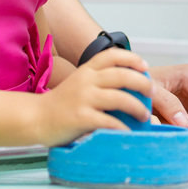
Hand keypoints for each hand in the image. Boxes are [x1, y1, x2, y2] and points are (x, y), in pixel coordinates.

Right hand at [35, 48, 152, 145]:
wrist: (35, 118)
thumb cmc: (61, 104)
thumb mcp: (80, 85)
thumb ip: (100, 83)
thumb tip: (131, 88)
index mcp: (86, 70)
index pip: (112, 55)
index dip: (132, 58)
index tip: (145, 66)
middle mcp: (86, 80)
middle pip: (122, 75)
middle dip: (142, 83)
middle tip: (152, 94)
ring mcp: (83, 98)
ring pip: (120, 98)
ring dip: (138, 108)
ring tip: (144, 116)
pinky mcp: (81, 117)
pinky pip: (109, 121)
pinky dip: (123, 127)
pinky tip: (128, 132)